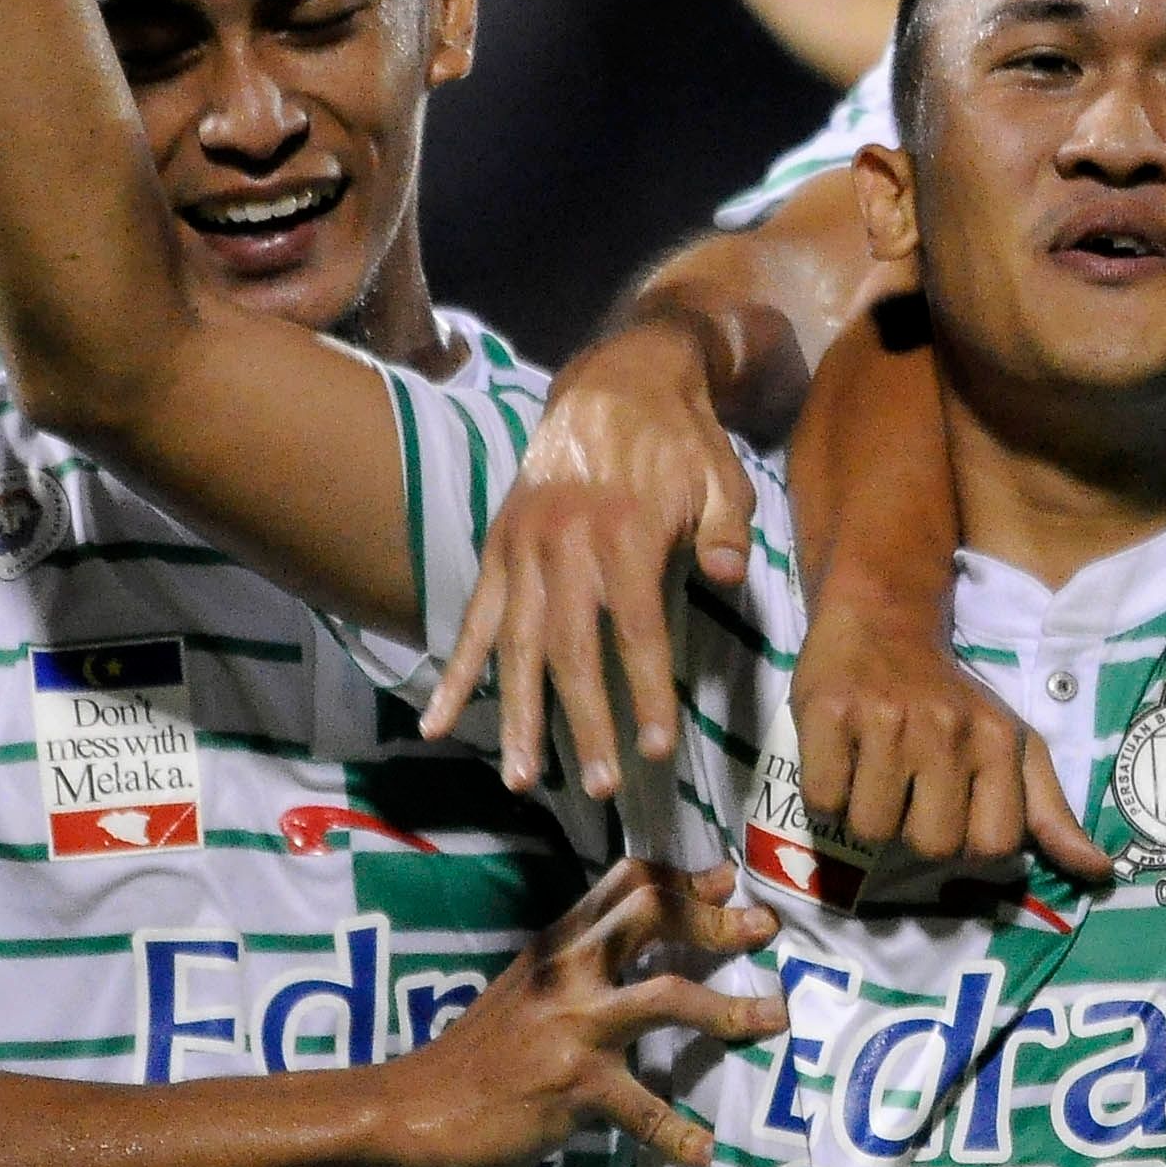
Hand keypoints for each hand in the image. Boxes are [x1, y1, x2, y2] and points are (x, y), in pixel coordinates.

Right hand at [391, 862, 783, 1166]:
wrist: (412, 1111)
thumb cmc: (475, 1059)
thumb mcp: (523, 991)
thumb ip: (574, 965)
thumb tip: (632, 948)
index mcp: (556, 947)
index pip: (624, 884)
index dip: (682, 878)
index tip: (727, 881)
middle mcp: (565, 972)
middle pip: (650, 915)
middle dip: (714, 920)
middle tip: (764, 931)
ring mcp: (570, 1027)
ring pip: (666, 996)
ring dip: (730, 1009)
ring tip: (774, 1020)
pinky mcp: (572, 1087)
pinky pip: (644, 1110)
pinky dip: (679, 1134)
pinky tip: (704, 1154)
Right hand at [423, 323, 756, 795]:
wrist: (615, 380)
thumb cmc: (680, 441)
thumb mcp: (721, 476)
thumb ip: (725, 529)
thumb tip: (729, 576)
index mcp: (624, 532)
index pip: (635, 629)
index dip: (646, 691)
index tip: (657, 747)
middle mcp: (564, 545)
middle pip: (571, 650)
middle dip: (584, 723)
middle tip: (600, 785)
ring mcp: (523, 549)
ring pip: (517, 645)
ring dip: (518, 715)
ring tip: (521, 778)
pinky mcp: (498, 548)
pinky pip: (473, 619)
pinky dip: (454, 672)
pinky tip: (437, 721)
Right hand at [792, 587, 1114, 885]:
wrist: (884, 618)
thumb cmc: (951, 696)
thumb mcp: (1013, 744)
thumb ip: (1051, 812)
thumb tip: (1099, 872)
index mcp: (998, 741)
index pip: (994, 845)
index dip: (969, 845)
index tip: (952, 812)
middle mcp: (947, 729)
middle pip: (931, 845)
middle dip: (912, 832)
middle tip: (906, 791)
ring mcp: (885, 720)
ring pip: (870, 829)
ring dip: (865, 813)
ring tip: (871, 773)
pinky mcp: (828, 712)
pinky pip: (822, 800)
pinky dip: (826, 793)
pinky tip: (841, 759)